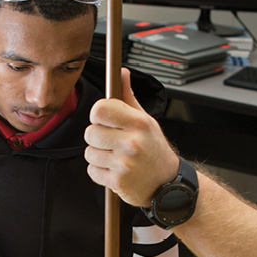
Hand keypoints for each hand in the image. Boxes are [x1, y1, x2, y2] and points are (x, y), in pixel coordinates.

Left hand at [85, 68, 180, 206]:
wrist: (167, 183)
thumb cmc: (154, 150)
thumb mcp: (146, 120)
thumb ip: (128, 97)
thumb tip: (121, 73)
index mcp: (138, 123)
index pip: (100, 110)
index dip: (98, 115)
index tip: (104, 120)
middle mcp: (132, 142)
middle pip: (90, 133)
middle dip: (97, 138)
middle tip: (111, 142)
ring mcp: (125, 163)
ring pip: (89, 153)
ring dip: (98, 156)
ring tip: (115, 158)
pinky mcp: (118, 181)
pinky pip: (92, 171)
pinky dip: (100, 172)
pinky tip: (115, 170)